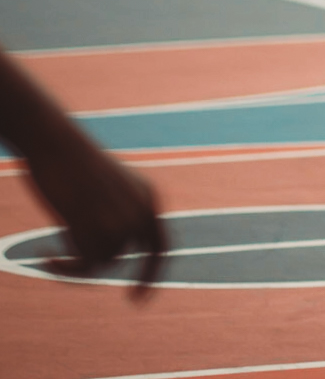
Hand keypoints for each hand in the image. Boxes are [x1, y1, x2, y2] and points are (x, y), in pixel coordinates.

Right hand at [24, 121, 165, 292]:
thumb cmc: (75, 163)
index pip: (161, 244)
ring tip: (60, 233)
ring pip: (103, 260)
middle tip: (132, 298)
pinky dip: (65, 266)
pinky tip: (47, 255)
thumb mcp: (105, 190)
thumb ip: (115, 217)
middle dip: (132, 277)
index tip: (142, 298)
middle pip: (133, 257)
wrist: (57, 142)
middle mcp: (139, 209)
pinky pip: (85, 265)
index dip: (155, 272)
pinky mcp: (94, 226)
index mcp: (148, 196)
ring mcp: (118, 218)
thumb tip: (110, 257)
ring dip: (79, 256)